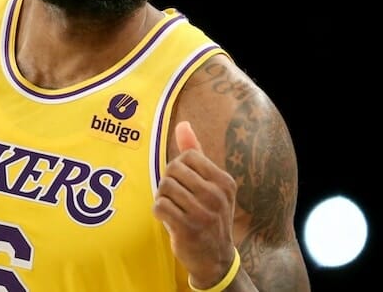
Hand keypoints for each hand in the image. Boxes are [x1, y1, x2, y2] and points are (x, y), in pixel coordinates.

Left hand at [153, 121, 237, 288]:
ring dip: (162, 198)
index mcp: (224, 181)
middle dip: (167, 183)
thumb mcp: (210, 184)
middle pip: (172, 171)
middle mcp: (216, 196)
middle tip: (175, 197)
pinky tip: (168, 219)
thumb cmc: (208, 214)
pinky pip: (159, 206)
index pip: (187, 157)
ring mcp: (203, 213)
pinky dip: (158, 211)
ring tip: (172, 208)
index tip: (183, 183)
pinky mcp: (188, 229)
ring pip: (164, 188)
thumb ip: (195, 153)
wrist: (215, 258)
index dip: (177, 168)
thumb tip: (183, 124)